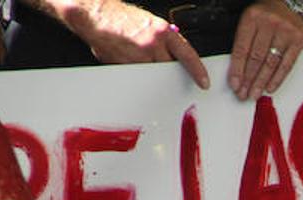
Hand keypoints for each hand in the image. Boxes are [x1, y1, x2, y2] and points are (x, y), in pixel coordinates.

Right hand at [65, 0, 208, 87]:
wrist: (97, 14)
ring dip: (149, 70)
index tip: (204, 82)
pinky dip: (135, 72)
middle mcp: (154, 43)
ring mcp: (141, 55)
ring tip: (136, 56)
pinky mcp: (127, 64)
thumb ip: (163, 41)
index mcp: (163, 31)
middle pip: (170, 67)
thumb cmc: (122, 19)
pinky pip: (138, 75)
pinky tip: (127, 59)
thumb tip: (174, 56)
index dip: (198, 71)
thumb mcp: (150, 25)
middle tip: (155, 62)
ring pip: (154, 73)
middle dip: (166, 68)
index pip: (188, 55)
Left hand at [229, 0, 302, 100]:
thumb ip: (244, 41)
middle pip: (256, 58)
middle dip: (248, 80)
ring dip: (261, 82)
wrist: (290, 1)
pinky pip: (286, 64)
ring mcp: (285, 32)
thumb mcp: (250, 20)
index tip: (234, 85)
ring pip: (270, 63)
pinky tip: (270, 88)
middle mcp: (269, 23)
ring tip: (254, 94)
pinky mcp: (298, 40)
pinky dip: (277, 79)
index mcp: (252, 18)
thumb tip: (238, 71)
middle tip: (243, 94)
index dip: (237, 70)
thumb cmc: (267, 13)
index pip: (242, 49)